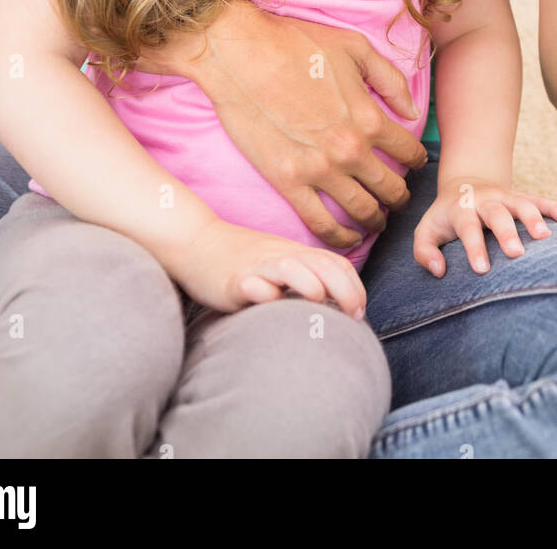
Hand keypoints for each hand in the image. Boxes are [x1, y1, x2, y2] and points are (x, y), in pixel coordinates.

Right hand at [135, 1, 428, 249]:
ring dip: (375, 220)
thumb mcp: (354, 47)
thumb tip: (411, 112)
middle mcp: (350, 149)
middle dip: (400, 198)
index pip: (409, 152)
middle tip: (397, 199)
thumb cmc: (295, 43)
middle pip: (391, 189)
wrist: (239, 53)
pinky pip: (322, 224)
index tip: (412, 164)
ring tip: (376, 220)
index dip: (416, 160)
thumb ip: (390, 80)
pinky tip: (347, 238)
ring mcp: (319, 170)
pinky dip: (340, 239)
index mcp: (369, 117)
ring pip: (362, 212)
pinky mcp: (288, 182)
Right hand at [171, 216, 367, 318]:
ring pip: (291, 268)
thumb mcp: (278, 262)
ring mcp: (257, 267)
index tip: (360, 311)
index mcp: (295, 253)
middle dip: (345, 289)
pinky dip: (265, 294)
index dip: (355, 285)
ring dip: (311, 285)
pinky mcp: (234, 280)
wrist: (195, 241)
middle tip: (354, 315)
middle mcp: (280, 256)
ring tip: (320, 302)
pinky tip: (272, 304)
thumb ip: (305, 275)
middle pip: (321, 264)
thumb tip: (336, 305)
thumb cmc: (241, 259)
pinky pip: (252, 285)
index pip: (335, 263)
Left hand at [413, 175, 556, 275]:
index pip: (467, 228)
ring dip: (534, 217)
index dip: (474, 247)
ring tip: (546, 237)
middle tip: (517, 253)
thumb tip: (438, 270)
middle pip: (497, 213)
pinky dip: (554, 207)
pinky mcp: (520, 196)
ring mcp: (505, 196)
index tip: (482, 269)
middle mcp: (484, 200)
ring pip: (521, 203)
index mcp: (460, 209)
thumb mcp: (426, 231)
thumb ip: (424, 252)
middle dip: (507, 232)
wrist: (463, 186)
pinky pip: (539, 199)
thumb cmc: (445, 218)